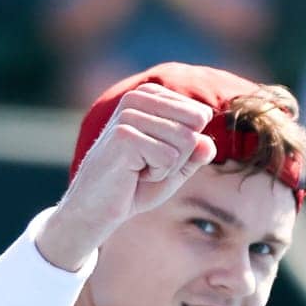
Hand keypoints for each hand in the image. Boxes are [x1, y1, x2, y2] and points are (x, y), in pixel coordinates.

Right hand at [37, 84, 216, 266]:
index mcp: (149, 95)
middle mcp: (138, 97)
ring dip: (168, 167)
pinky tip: (133, 175)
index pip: (200, 115)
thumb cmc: (133, 186)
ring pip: (185, 140)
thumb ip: (195, 153)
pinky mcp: (125, 136)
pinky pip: (170, 158)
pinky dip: (157, 174)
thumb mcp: (174, 167)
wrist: (96, 210)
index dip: (187, 146)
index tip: (157, 156)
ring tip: (140, 170)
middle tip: (149, 166)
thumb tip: (208, 144)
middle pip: (195, 123)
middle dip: (181, 155)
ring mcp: (129, 114)